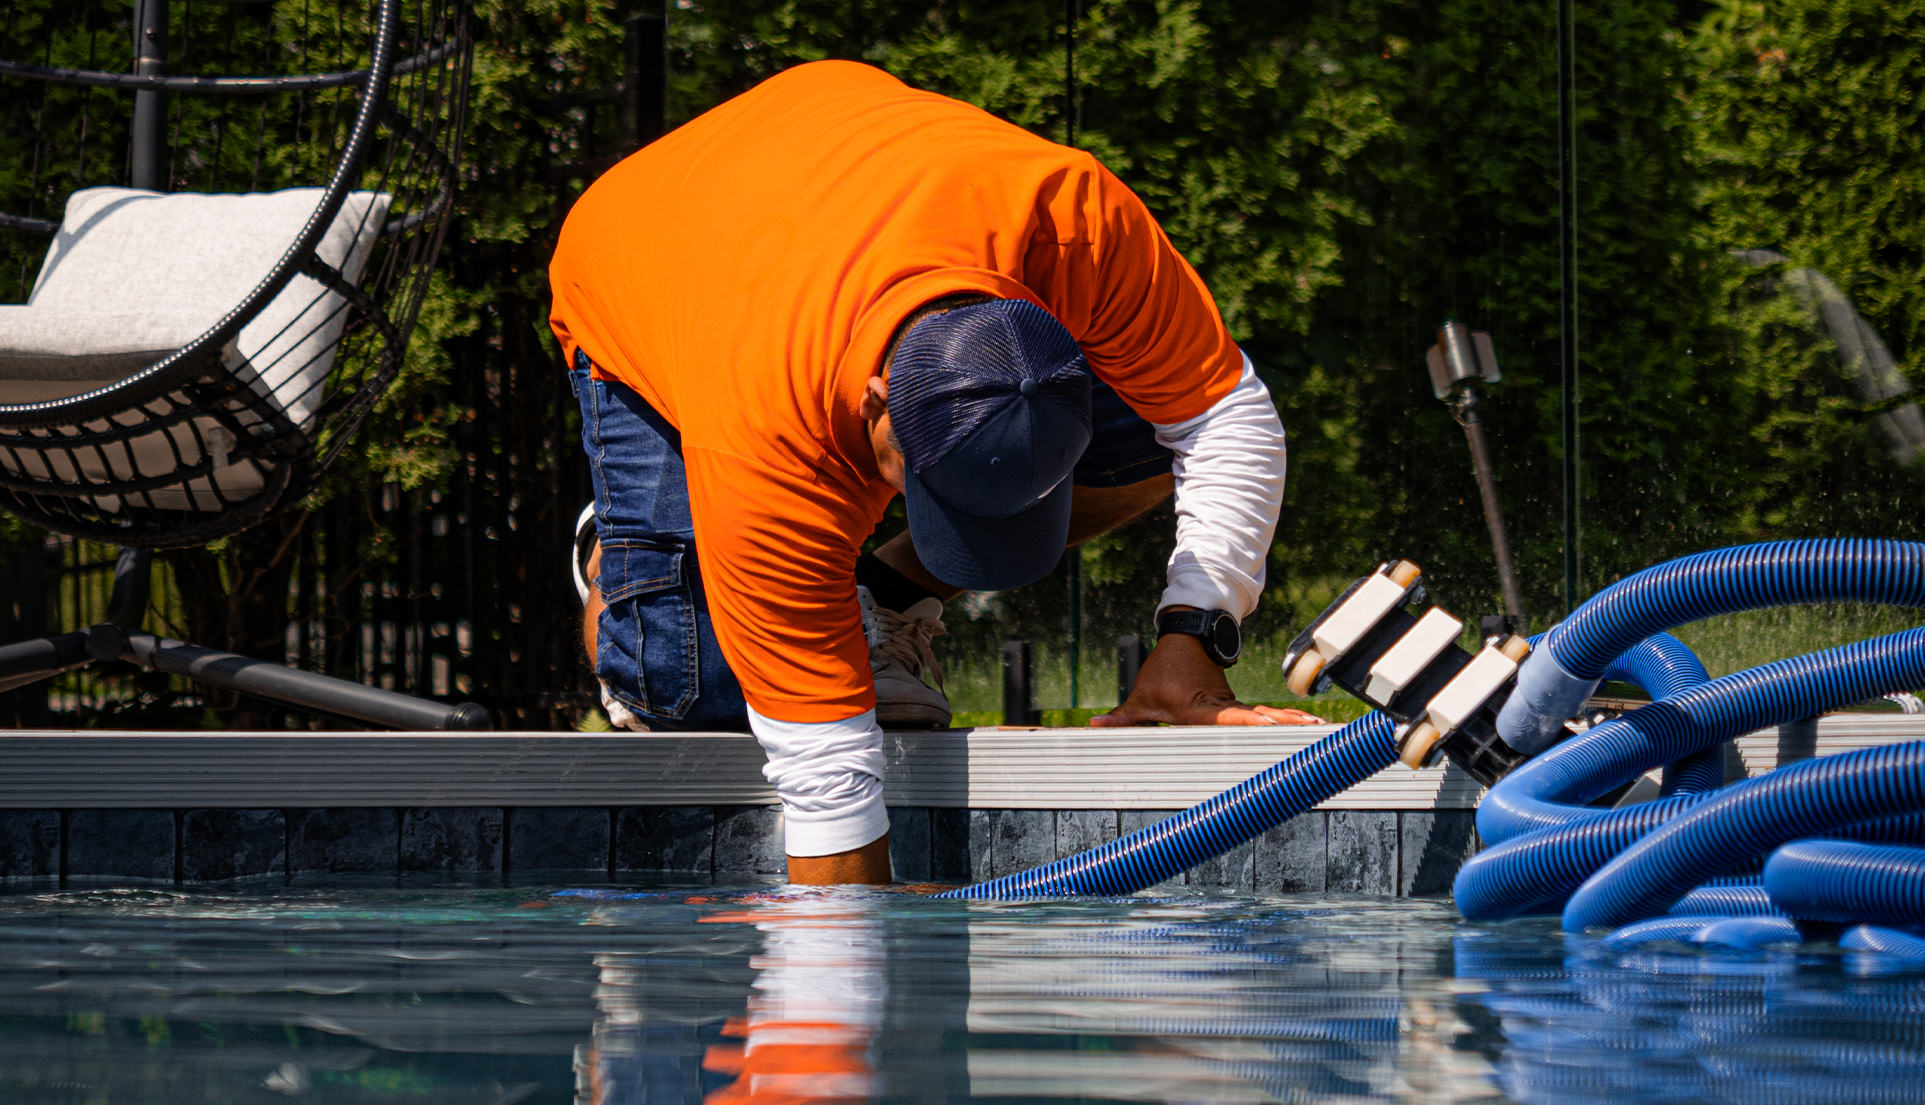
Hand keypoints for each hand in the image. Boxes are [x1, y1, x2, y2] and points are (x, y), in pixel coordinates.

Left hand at [1089, 633, 1325, 726]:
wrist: (1186, 638)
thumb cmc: (1163, 670)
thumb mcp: (1141, 696)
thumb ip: (1123, 717)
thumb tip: (1094, 726)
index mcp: (1202, 708)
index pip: (1230, 717)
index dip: (1251, 721)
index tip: (1271, 724)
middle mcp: (1223, 709)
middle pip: (1258, 719)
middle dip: (1284, 726)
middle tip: (1313, 730)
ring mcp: (1234, 707)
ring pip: (1266, 717)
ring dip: (1292, 723)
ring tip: (1321, 729)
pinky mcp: (1238, 708)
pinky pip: (1264, 718)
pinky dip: (1287, 722)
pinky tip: (1309, 728)